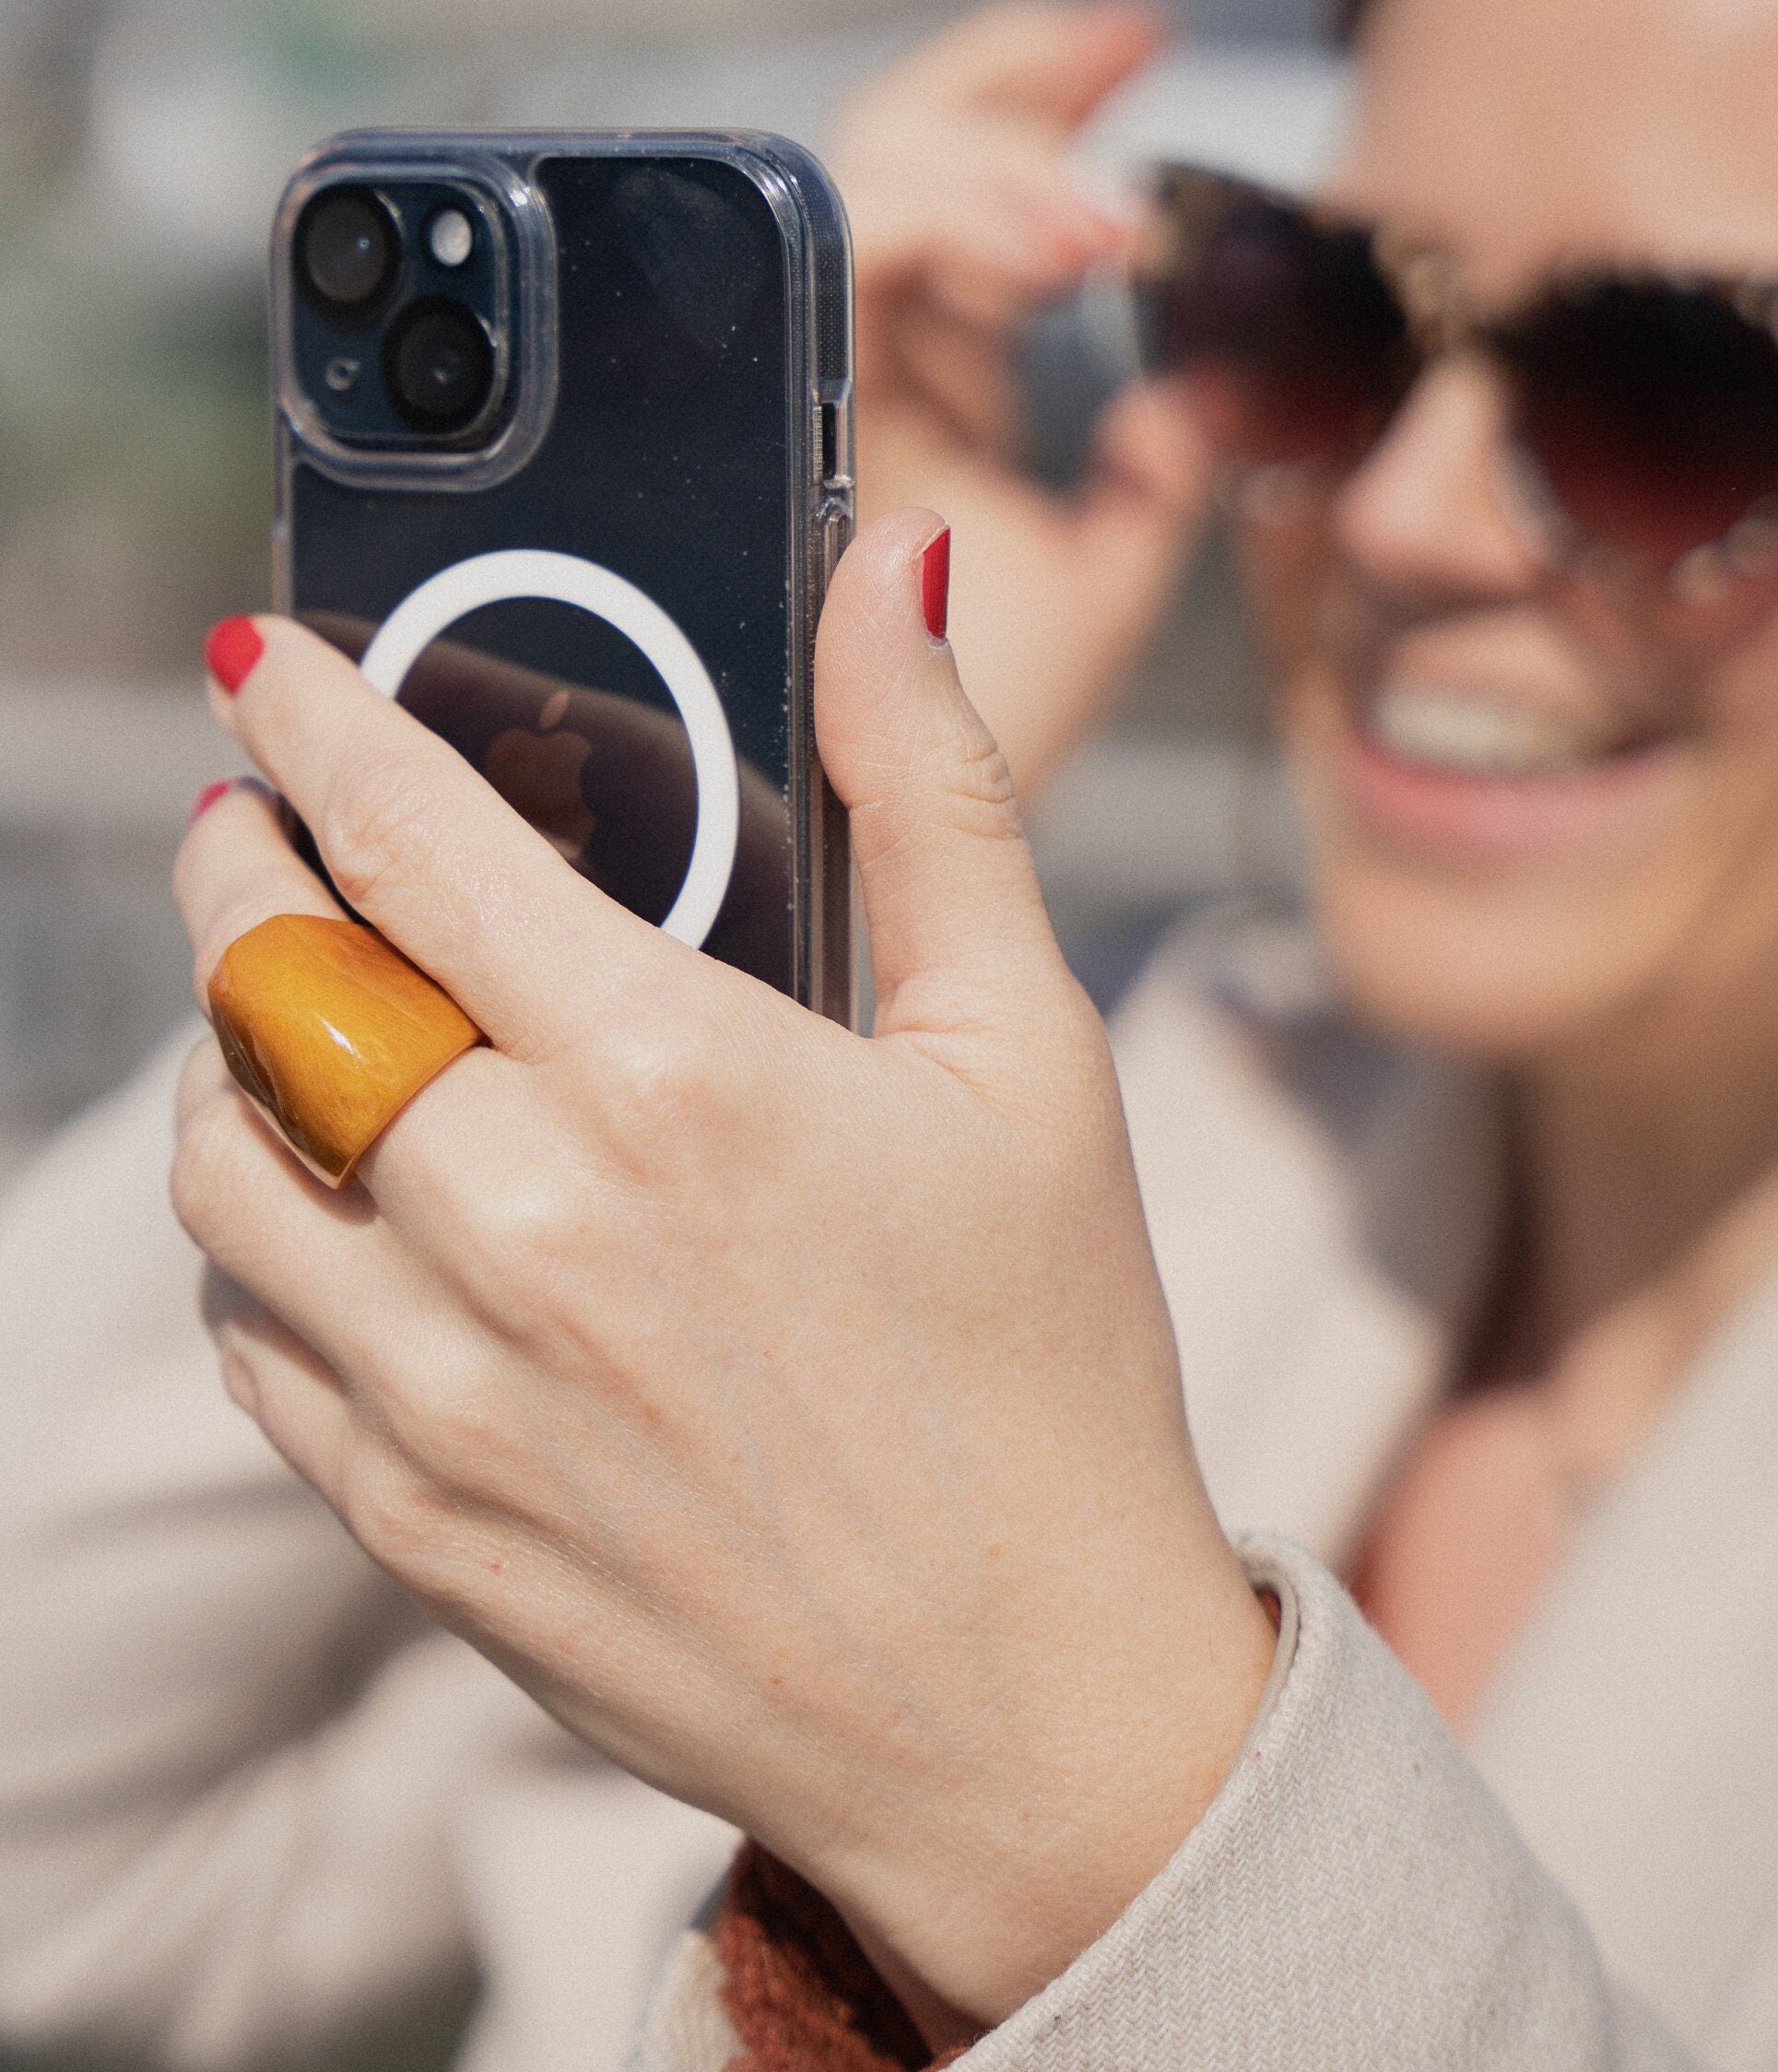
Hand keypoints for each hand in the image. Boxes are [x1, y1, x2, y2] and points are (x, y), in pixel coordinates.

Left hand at [170, 519, 1272, 2033]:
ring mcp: (447, 1389)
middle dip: (236, 864)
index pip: (412, 839)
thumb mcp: (1027, 1050)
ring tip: (294, 1008)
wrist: (1033, 1711)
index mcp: (675, 1077)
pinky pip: (249, 1335)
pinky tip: (341, 1205)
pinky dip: (259, 1237)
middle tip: (250, 819)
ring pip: (220, 1159)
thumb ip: (933, 790)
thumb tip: (885, 573)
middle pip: (270, 986)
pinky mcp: (411, 1520)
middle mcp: (525, 1224)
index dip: (310, 722)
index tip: (249, 665)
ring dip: (231, 1051)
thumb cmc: (1051, 1361)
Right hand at [828, 0, 1213, 795]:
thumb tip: (1201, 389)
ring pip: (853, 186)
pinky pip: (833, 273)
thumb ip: (1145, 488)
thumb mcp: (1098, 593)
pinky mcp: (788, 429)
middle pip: (889, 147)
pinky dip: (938, 231)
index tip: (1142, 36)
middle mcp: (857, 370)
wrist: (922, 889)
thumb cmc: (988, 747)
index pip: (948, 175)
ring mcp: (816, 393)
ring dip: (987, 162)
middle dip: (1002, 83)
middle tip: (1126, 64)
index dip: (1026, 84)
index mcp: (919, 378)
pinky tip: (1056, 267)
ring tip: (1102, 226)